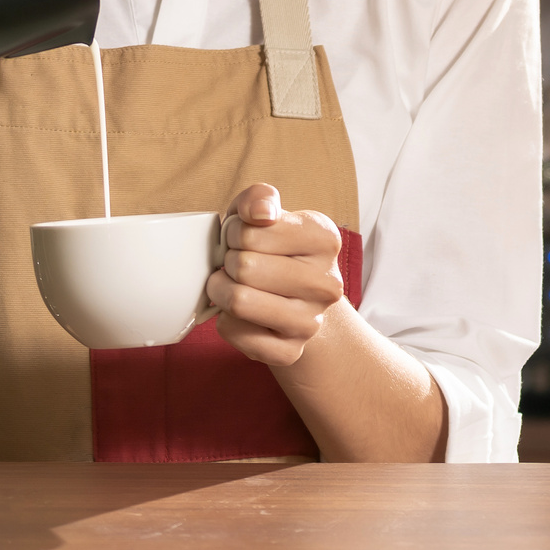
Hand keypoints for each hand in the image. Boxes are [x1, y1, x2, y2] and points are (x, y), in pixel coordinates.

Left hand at [207, 183, 346, 366]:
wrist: (296, 300)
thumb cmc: (273, 249)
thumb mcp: (266, 213)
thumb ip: (259, 197)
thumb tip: (260, 212)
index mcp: (326, 240)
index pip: (251, 233)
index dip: (235, 233)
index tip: (243, 239)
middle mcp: (327, 284)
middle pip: (244, 267)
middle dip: (227, 263)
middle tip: (236, 264)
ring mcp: (312, 321)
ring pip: (239, 301)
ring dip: (221, 291)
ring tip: (230, 286)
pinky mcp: (291, 352)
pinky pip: (235, 333)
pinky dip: (225, 322)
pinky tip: (239, 314)